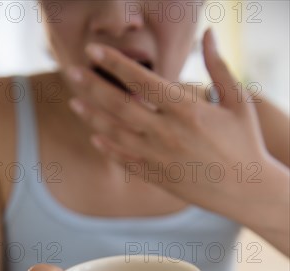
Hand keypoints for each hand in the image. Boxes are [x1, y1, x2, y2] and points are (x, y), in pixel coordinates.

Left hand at [65, 29, 268, 211]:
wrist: (246, 191)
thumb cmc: (245, 143)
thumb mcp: (238, 102)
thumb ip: (219, 67)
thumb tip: (208, 33)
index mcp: (187, 110)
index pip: (142, 80)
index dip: (115, 63)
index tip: (93, 50)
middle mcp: (167, 133)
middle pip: (120, 106)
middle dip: (92, 87)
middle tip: (70, 72)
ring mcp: (159, 157)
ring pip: (117, 134)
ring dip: (93, 117)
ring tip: (74, 103)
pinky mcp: (157, 177)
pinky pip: (125, 161)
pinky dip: (108, 149)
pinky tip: (95, 138)